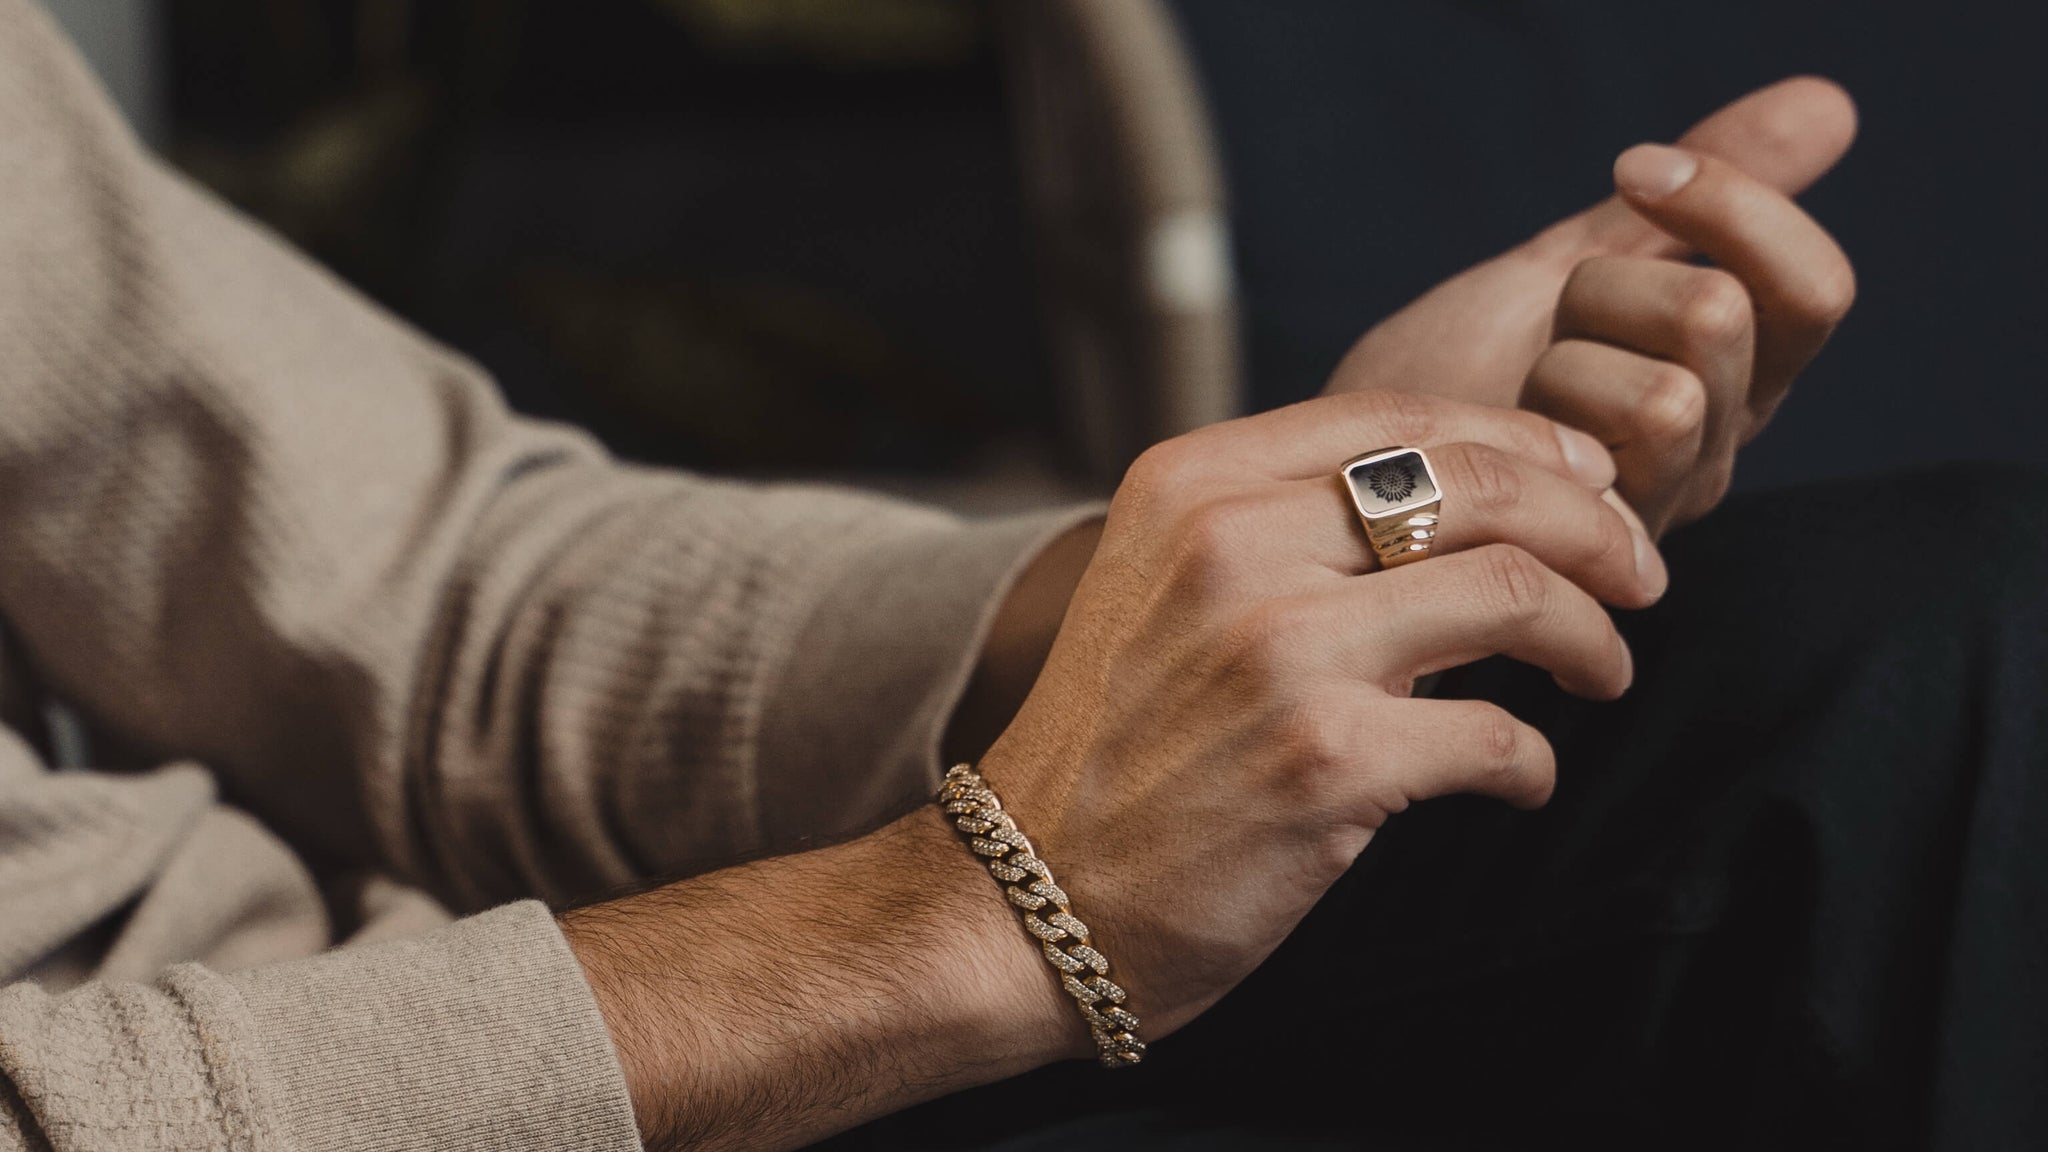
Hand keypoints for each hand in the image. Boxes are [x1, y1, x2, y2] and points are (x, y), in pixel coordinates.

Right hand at [979, 388, 1661, 1046]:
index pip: (1403, 415)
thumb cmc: (1119, 747)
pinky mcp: (1325, 761)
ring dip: (1593, 635)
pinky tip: (1524, 777)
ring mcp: (1279, 650)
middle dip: (1596, 525)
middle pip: (1482, 485)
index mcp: (1192, 484)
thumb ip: (1282, 523)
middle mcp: (1232, 545)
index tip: (1588, 488)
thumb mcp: (1165, 586)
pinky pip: (1498, 735)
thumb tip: (1475, 497)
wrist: (1030, 899)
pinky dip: (1535, 759)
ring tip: (1604, 671)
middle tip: (1640, 575)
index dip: (1525, 444)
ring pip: (1516, 590)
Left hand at [1326, 77, 1857, 534]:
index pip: (1812, 292)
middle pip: (1722, 317)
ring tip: (1518, 397)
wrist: (1354, 470)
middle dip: (1603, 289)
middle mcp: (1714, 446)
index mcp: (1730, 373)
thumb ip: (1693, 199)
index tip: (1634, 170)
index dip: (1738, 207)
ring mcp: (1660, 508)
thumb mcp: (1577, 258)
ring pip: (1671, 396)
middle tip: (1544, 326)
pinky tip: (1495, 443)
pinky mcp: (1597, 558)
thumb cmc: (1456, 371)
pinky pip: (1596, 464)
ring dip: (1565, 363)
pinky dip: (1530, 421)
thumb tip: (1830, 101)